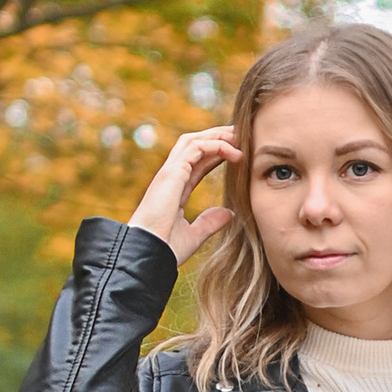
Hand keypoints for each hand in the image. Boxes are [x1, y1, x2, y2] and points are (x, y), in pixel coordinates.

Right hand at [128, 127, 241, 266]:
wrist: (147, 255)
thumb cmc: (164, 249)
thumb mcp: (193, 235)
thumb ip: (209, 222)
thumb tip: (229, 213)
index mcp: (175, 188)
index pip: (198, 161)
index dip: (218, 152)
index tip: (240, 152)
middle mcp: (171, 177)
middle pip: (194, 144)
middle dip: (218, 136)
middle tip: (243, 136)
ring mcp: (169, 173)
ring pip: (193, 140)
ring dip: (218, 136)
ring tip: (241, 138)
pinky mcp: (171, 174)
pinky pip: (196, 148)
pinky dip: (216, 145)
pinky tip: (235, 154)